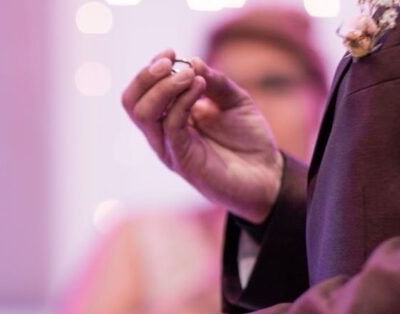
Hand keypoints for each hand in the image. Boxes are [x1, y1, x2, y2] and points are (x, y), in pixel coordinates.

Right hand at [122, 50, 283, 223]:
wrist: (268, 175)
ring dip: (164, 87)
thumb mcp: (234, 100)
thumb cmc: (248, 139)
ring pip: (143, 114)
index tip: (170, 53)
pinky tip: (200, 87)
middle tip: (172, 61)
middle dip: (147, 76)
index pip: (141, 93)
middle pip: (132, 102)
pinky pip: (171, 127)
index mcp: (169, 119)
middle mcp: (163, 135)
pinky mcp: (183, 162)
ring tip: (191, 75)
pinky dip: (182, 102)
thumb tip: (192, 62)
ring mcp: (170, 149)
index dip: (149, 70)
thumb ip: (214, 81)